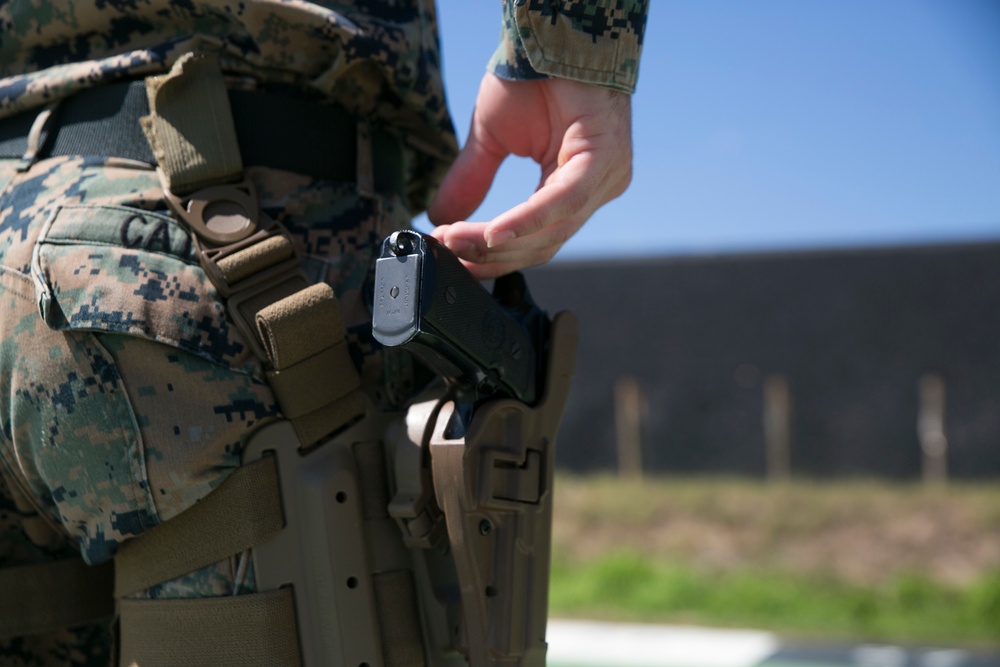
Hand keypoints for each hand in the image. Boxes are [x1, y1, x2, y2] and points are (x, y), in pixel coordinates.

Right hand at [427, 74, 632, 278]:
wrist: (551, 32)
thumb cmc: (533, 78)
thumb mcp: (491, 139)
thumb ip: (471, 182)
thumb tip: (439, 218)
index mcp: (573, 188)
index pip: (533, 241)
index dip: (490, 257)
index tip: (450, 259)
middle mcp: (595, 190)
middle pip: (541, 245)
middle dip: (489, 255)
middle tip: (446, 251)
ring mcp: (606, 179)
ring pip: (550, 232)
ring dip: (497, 241)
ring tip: (455, 240)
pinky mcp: (604, 161)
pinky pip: (562, 203)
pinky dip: (525, 221)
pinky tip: (492, 232)